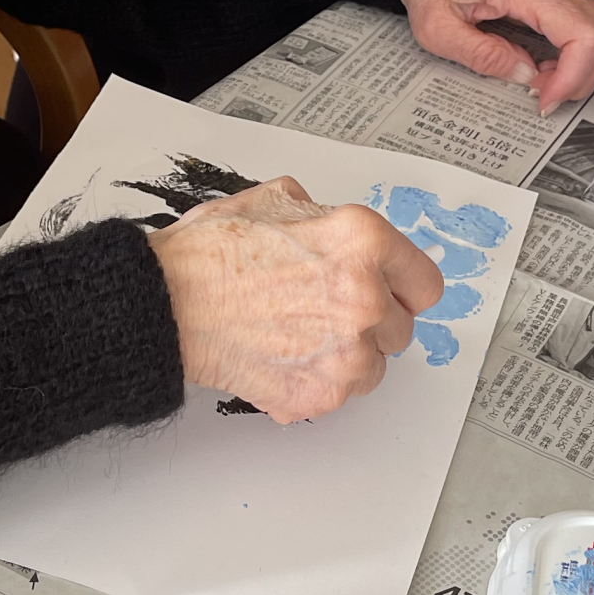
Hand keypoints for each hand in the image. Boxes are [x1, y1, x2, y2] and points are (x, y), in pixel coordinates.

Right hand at [151, 177, 443, 422]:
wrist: (167, 304)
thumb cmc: (211, 254)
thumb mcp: (276, 200)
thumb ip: (326, 216)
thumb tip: (339, 233)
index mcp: (362, 243)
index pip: (426, 283)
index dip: (404, 288)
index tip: (393, 294)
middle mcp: (365, 298)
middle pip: (402, 329)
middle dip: (370, 322)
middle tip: (323, 312)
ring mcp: (345, 353)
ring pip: (373, 367)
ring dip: (345, 356)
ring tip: (297, 335)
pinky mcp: (321, 393)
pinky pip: (339, 394)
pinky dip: (314, 382)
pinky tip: (280, 356)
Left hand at [394, 0, 593, 114]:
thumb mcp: (436, 27)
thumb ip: (481, 55)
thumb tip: (524, 75)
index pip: (584, 37)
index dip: (573, 78)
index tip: (544, 99)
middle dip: (583, 77)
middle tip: (544, 95)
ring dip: (584, 65)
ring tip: (544, 81)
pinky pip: (586, 23)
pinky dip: (578, 51)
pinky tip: (545, 64)